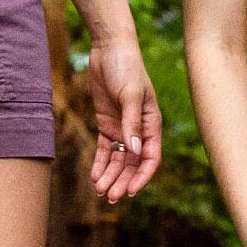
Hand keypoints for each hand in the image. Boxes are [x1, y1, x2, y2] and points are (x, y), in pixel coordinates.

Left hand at [81, 33, 164, 203]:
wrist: (109, 49)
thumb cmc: (127, 68)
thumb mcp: (130, 94)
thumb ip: (132, 123)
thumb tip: (135, 151)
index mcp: (151, 124)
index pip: (150, 158)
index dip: (142, 176)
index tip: (130, 191)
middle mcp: (139, 129)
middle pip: (133, 163)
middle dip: (122, 181)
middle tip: (110, 197)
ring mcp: (123, 127)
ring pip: (119, 160)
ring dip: (111, 176)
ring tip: (100, 191)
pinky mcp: (107, 123)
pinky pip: (106, 149)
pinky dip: (101, 163)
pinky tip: (95, 177)